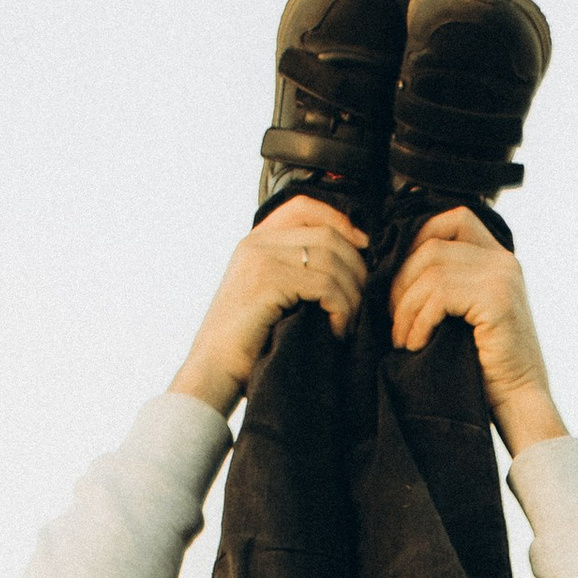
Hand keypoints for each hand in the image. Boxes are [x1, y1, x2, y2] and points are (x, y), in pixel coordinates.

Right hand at [171, 198, 369, 412]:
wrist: (214, 371)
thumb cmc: (248, 343)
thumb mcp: (270, 296)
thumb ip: (295, 271)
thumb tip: (350, 259)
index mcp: (256, 241)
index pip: (304, 207)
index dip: (340, 220)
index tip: (363, 247)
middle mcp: (256, 243)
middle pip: (327, 234)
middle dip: (356, 269)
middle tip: (360, 303)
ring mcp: (260, 259)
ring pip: (331, 259)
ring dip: (351, 295)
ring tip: (348, 323)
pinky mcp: (267, 281)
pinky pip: (324, 285)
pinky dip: (341, 309)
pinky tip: (336, 330)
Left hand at [389, 209, 566, 449]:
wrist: (518, 400)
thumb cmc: (484, 363)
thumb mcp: (465, 312)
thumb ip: (446, 282)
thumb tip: (390, 263)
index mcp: (498, 258)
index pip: (454, 219)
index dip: (418, 238)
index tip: (399, 280)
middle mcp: (503, 261)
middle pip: (432, 246)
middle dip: (400, 282)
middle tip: (392, 319)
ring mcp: (502, 276)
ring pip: (431, 271)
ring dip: (406, 308)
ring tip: (402, 338)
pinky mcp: (496, 298)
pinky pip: (439, 295)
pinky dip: (419, 321)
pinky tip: (417, 344)